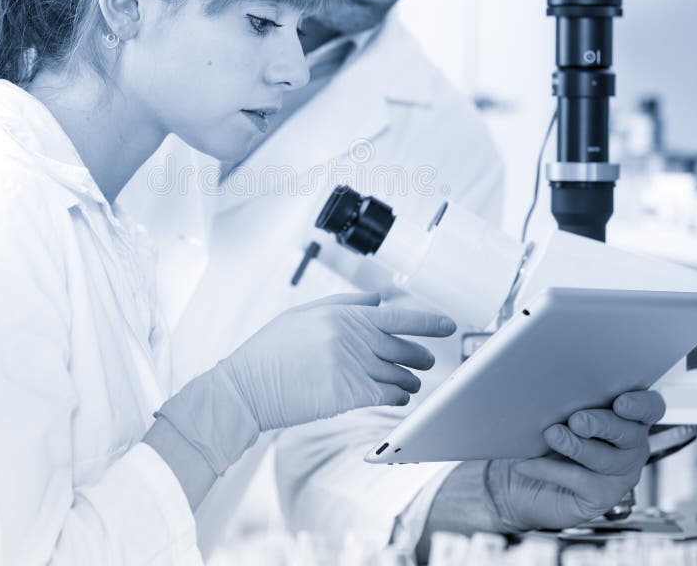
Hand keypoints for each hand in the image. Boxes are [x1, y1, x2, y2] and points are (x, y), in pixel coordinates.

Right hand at [220, 292, 455, 430]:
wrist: (247, 385)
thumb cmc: (271, 349)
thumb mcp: (303, 313)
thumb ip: (344, 303)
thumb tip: (378, 299)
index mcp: (342, 314)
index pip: (397, 316)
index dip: (428, 321)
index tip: (448, 325)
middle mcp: (351, 337)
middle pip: (403, 347)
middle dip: (421, 355)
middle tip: (428, 360)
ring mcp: (350, 366)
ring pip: (398, 374)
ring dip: (410, 380)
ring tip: (411, 383)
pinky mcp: (347, 395)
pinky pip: (386, 395)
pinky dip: (397, 397)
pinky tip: (397, 397)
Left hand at [486, 390, 665, 530]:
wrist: (515, 476)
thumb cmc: (537, 434)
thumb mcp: (548, 409)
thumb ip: (560, 398)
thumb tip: (545, 384)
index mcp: (623, 414)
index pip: (649, 407)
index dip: (640, 404)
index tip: (620, 403)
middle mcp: (629, 444)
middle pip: (630, 433)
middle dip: (602, 424)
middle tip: (576, 420)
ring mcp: (619, 473)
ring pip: (608, 459)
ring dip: (578, 446)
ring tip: (551, 435)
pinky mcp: (601, 496)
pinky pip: (581, 481)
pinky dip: (551, 469)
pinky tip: (528, 463)